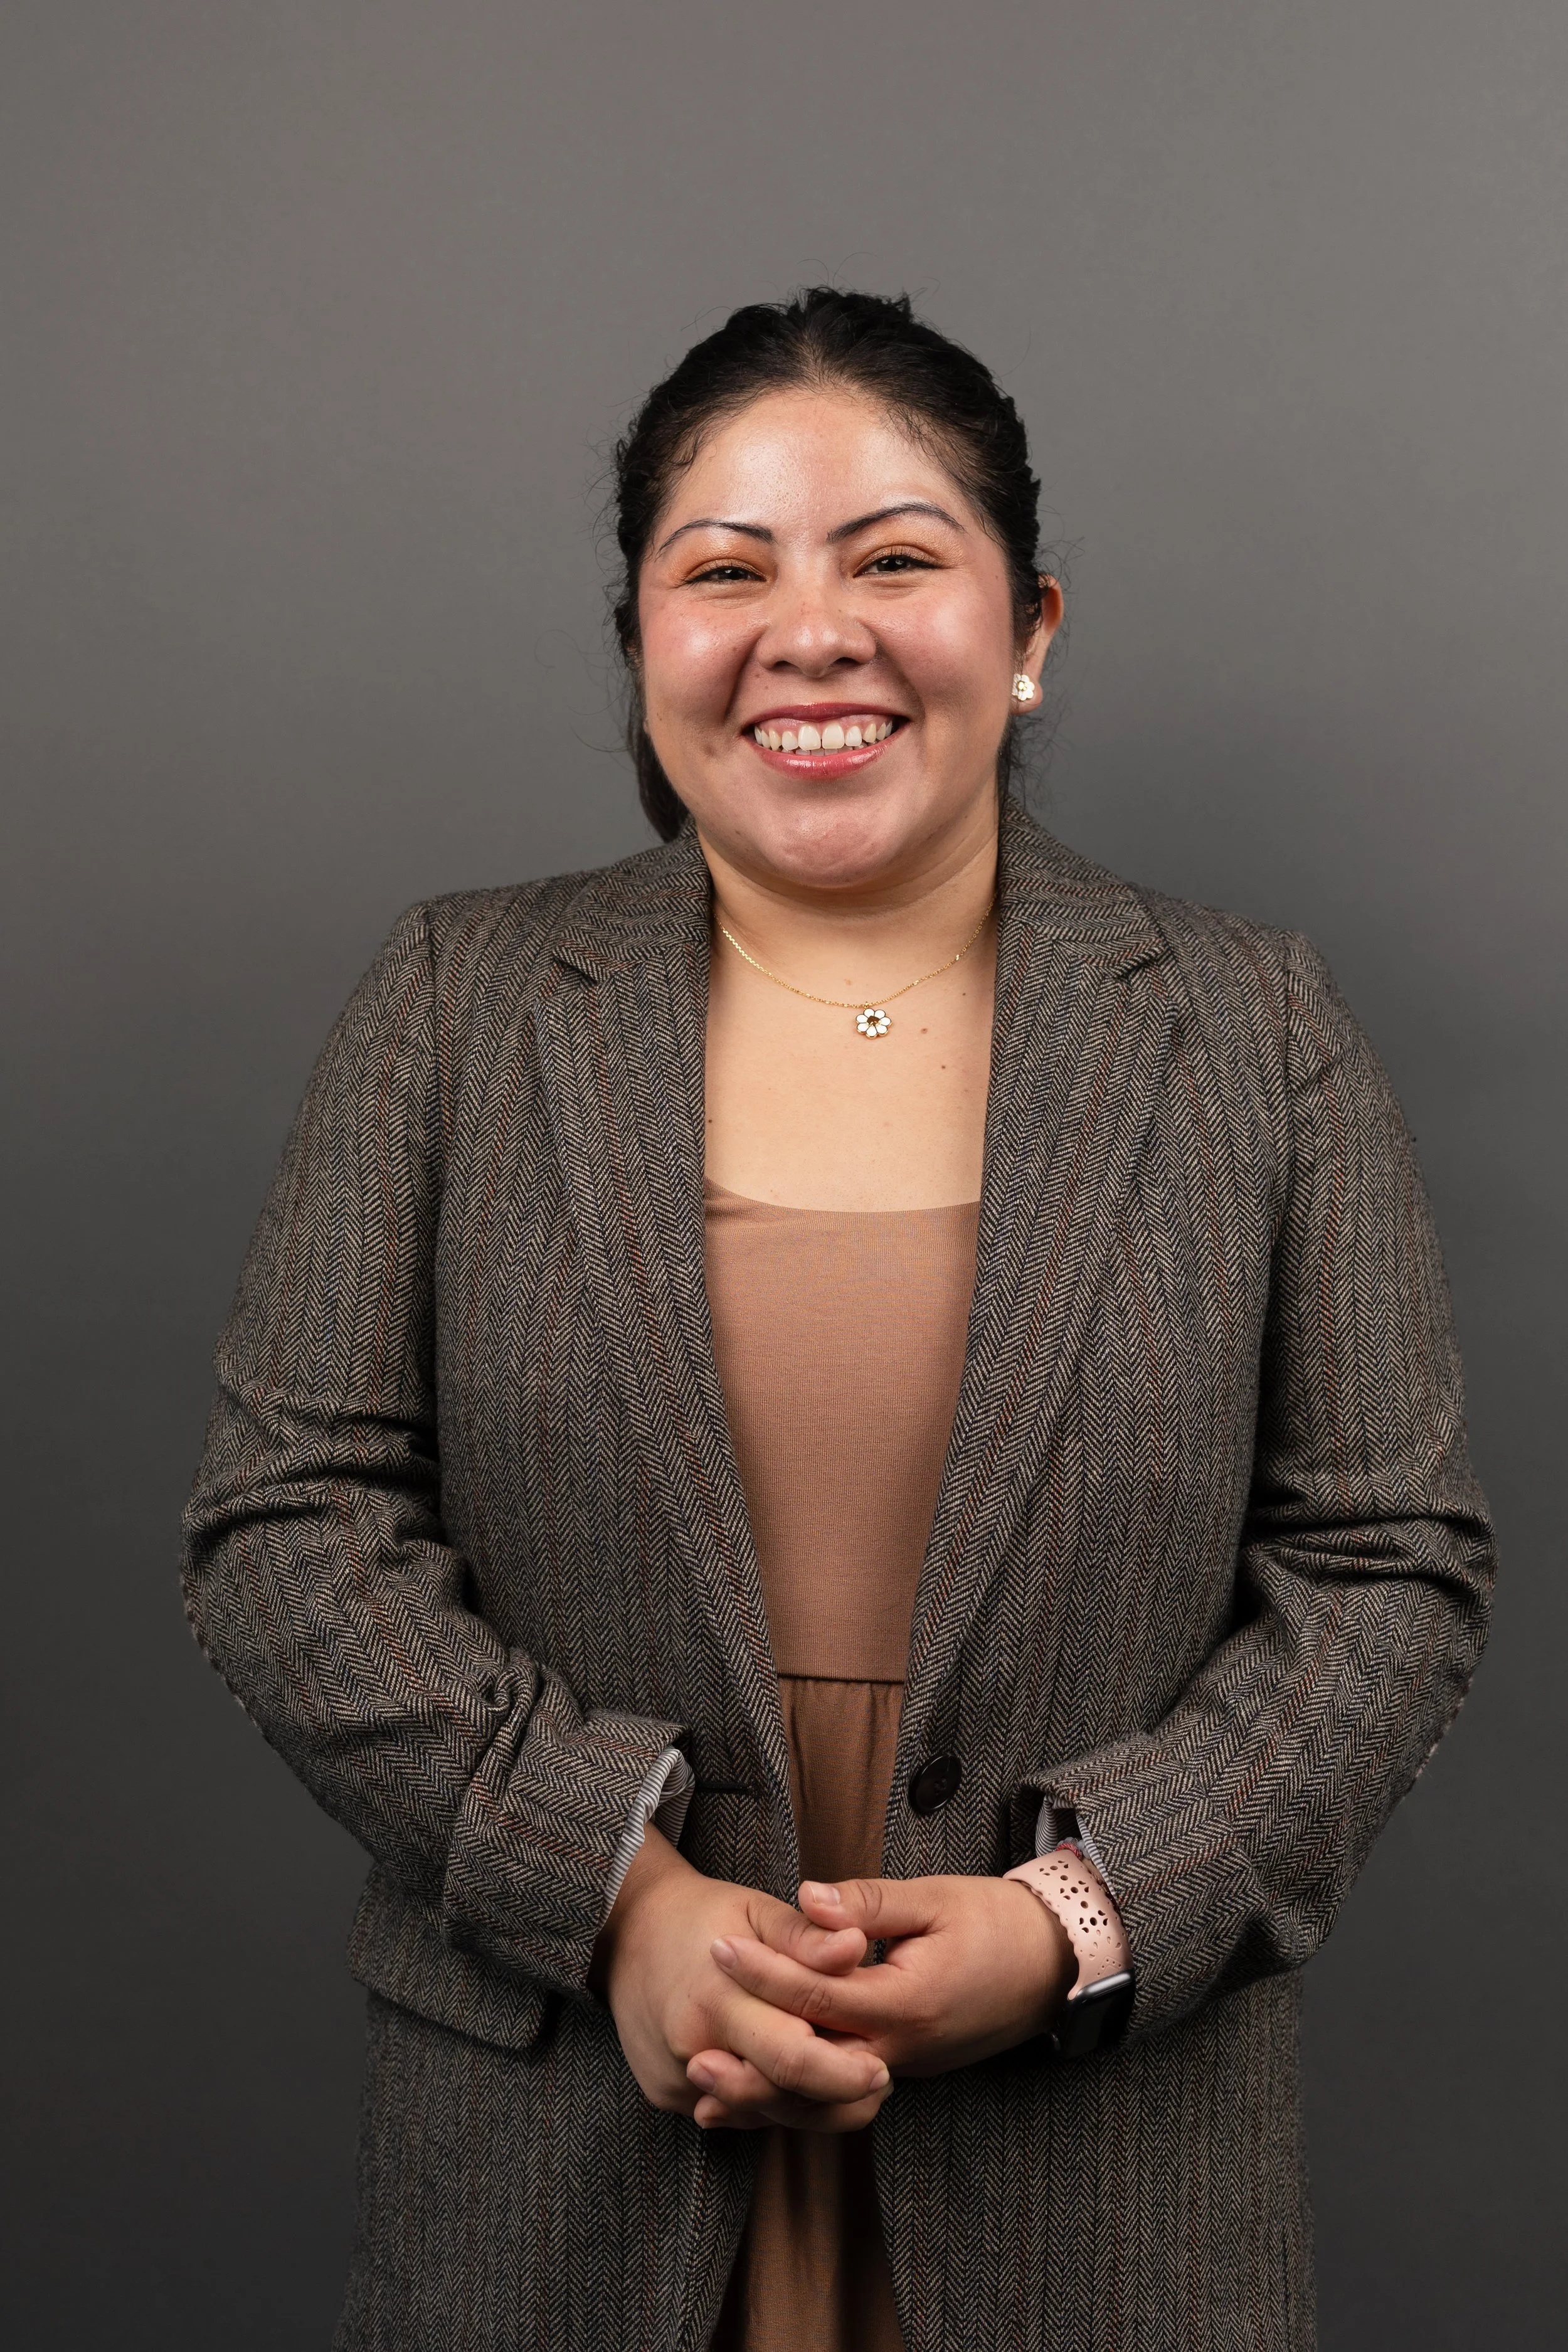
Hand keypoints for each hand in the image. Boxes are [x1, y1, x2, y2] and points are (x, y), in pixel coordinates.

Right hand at [590, 1829, 893, 2131]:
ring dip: (811, 2107)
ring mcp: (675, 2080)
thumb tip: (858, 1947)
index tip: (883, 2071)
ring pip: (758, 2114)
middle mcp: (691, 2049)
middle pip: (778, 2098)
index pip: (790, 2057)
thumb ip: (806, 1937)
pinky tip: (802, 2084)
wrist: (626, 1933)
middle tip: (880, 2083)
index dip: (842, 2074)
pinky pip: (732, 2112)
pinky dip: (771, 2102)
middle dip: (836, 2100)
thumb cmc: (704, 1916)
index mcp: (716, 1999)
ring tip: (854, 2086)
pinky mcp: (667, 2096)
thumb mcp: (756, 1910)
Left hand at [695, 1873, 1075, 2091]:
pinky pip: (839, 2092)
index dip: (764, 1971)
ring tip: (704, 2086)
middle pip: (812, 2064)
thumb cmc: (997, 1923)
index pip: (818, 1993)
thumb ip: (866, 1903)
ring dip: (764, 2093)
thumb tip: (806, 1897)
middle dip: (750, 2059)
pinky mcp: (903, 2069)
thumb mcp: (934, 1898)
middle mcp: (900, 2049)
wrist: (1055, 1967)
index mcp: (906, 2001)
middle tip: (690, 2048)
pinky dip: (794, 2098)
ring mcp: (903, 2067)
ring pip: (822, 2093)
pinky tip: (752, 2097)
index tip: (715, 1946)